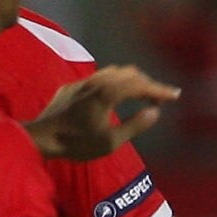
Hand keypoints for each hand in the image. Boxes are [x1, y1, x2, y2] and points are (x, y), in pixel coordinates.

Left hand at [27, 66, 177, 161]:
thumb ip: (135, 125)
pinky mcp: (72, 87)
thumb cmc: (76, 144)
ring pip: (113, 72)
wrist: (41, 139)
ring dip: (131, 80)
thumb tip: (154, 112)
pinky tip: (113, 95)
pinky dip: (114, 82)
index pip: (141, 85)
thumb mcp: (110, 142)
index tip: (175, 95)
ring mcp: (83, 82)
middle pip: (129, 73)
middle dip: (147, 84)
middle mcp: (96, 81)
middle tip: (158, 99)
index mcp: (108, 93)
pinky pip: (99, 78)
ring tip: (139, 95)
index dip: (160, 90)